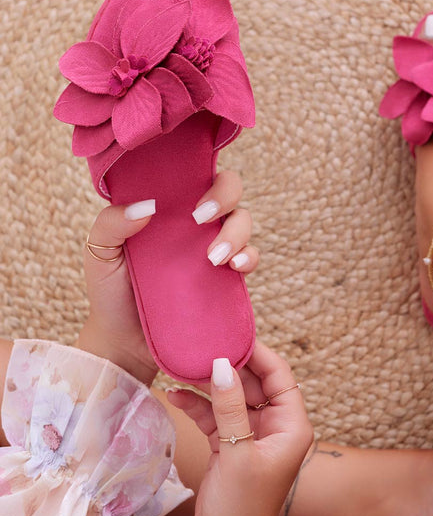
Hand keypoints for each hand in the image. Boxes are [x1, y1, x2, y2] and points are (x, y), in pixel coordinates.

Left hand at [74, 171, 258, 384]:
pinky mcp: (225, 278)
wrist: (123, 341)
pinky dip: (250, 257)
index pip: (194, 174)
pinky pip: (250, 258)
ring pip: (243, 221)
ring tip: (215, 257)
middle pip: (229, 190)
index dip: (202, 174)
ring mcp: (212, 249)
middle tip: (202, 221)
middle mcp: (194, 224)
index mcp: (166, 208)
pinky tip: (235, 267)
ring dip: (237, 232)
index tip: (190, 201)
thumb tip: (147, 206)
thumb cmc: (110, 291)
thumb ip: (111, 222)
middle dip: (226, 196)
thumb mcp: (99, 251)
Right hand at [168, 342, 313, 515]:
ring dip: (208, 384)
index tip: (232, 335)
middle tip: (200, 345)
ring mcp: (252, 435)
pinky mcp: (231, 445)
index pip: (280, 376)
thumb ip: (229, 407)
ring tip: (181, 364)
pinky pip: (216, 415)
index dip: (258, 354)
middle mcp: (275, 426)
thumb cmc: (243, 507)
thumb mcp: (237, 452)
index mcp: (291, 425)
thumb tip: (222, 364)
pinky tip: (175, 392)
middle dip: (228, 366)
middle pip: (253, 383)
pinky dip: (198, 405)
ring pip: (231, 397)